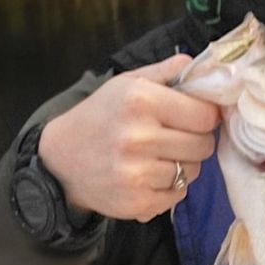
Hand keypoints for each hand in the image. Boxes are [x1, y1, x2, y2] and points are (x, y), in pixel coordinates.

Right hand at [38, 56, 220, 222]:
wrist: (60, 160)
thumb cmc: (98, 117)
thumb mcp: (124, 84)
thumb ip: (161, 72)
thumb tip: (192, 62)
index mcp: (141, 102)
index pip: (205, 115)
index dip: (205, 116)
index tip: (194, 117)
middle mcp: (139, 138)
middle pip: (203, 145)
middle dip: (196, 140)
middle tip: (176, 137)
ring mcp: (137, 174)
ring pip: (193, 171)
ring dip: (183, 165)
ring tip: (159, 156)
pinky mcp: (137, 203)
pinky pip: (178, 195)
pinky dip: (170, 187)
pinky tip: (149, 176)